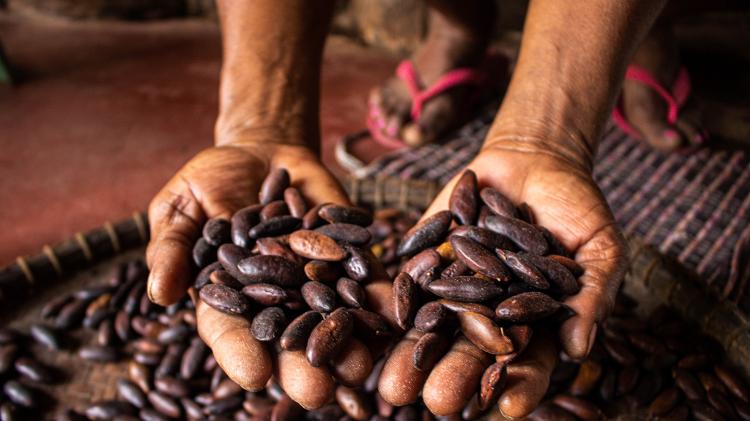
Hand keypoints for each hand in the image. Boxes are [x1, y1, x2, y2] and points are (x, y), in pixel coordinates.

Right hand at [146, 139, 393, 407]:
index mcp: (228, 296)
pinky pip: (363, 277)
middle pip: (287, 337)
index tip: (255, 376)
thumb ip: (172, 247)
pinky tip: (392, 314)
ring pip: (330, 317)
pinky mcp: (346, 254)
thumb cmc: (210, 181)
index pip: (230, 332)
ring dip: (348, 342)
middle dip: (303, 364)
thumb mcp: (180, 207)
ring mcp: (313, 278)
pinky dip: (377, 295)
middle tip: (318, 391)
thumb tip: (161, 294)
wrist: (263, 152)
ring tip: (362, 366)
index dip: (241, 354)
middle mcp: (274, 298)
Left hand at [379, 140, 626, 417]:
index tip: (510, 409)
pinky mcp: (428, 259)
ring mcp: (456, 287)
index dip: (521, 385)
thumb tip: (578, 350)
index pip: (528, 362)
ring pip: (433, 327)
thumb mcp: (598, 247)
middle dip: (454, 376)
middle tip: (438, 403)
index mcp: (533, 322)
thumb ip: (591, 296)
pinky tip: (377, 327)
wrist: (532, 159)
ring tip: (394, 386)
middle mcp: (490, 312)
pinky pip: (409, 283)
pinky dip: (394, 304)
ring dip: (412, 357)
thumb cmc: (576, 208)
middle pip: (471, 352)